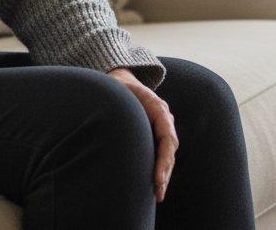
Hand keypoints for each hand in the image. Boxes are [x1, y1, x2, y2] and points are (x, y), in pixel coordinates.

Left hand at [107, 67, 177, 202]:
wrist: (121, 79)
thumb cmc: (116, 88)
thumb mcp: (115, 93)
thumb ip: (116, 107)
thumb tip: (105, 125)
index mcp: (156, 107)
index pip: (166, 137)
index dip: (163, 160)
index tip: (157, 179)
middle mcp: (163, 116)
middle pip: (170, 148)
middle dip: (165, 171)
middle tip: (159, 194)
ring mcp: (162, 124)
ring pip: (168, 152)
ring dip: (164, 173)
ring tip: (158, 195)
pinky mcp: (157, 132)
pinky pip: (162, 151)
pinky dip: (160, 167)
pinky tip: (155, 184)